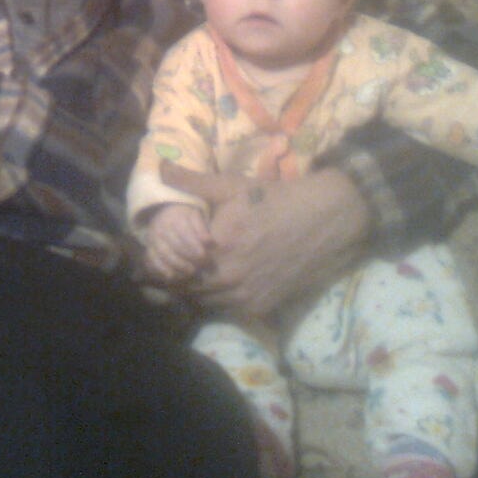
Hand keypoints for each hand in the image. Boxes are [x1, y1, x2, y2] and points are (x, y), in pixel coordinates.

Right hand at [142, 201, 212, 282]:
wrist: (163, 214)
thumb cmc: (184, 218)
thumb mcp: (194, 216)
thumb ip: (201, 228)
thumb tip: (208, 242)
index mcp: (174, 217)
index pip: (184, 233)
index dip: (194, 245)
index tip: (204, 255)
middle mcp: (161, 227)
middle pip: (174, 244)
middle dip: (188, 256)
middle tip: (200, 266)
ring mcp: (153, 238)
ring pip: (163, 253)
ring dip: (177, 264)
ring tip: (191, 271)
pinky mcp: (149, 248)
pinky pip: (152, 260)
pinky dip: (161, 269)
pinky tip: (172, 276)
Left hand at [163, 161, 369, 320]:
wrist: (322, 219)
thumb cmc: (273, 199)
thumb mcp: (231, 186)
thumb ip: (191, 181)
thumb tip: (159, 166)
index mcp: (217, 247)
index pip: (174, 269)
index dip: (162, 265)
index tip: (155, 259)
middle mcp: (230, 277)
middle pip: (188, 289)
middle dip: (177, 279)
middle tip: (170, 268)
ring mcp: (247, 296)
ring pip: (207, 303)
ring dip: (196, 292)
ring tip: (192, 276)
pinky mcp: (263, 306)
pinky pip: (228, 310)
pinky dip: (218, 300)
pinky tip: (217, 285)